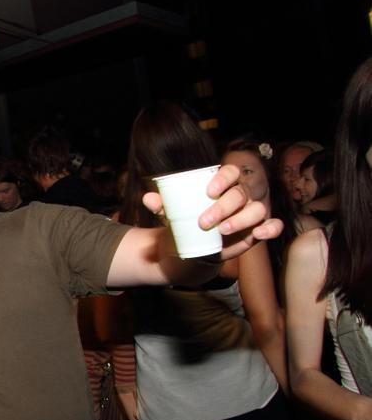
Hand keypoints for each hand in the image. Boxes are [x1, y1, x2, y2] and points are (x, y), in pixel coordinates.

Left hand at [142, 164, 283, 261]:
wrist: (195, 247)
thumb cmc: (187, 222)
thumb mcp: (174, 215)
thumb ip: (163, 206)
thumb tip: (147, 198)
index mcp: (222, 185)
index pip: (230, 173)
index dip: (223, 179)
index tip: (209, 191)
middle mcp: (240, 196)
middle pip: (240, 193)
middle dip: (223, 206)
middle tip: (204, 221)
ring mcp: (251, 212)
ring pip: (257, 209)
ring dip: (242, 219)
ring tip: (223, 230)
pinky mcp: (258, 230)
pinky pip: (272, 226)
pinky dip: (271, 228)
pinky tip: (260, 233)